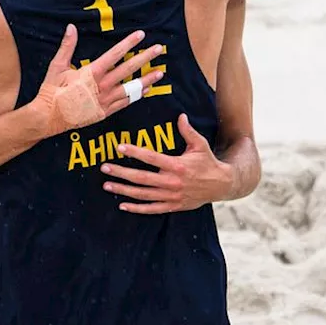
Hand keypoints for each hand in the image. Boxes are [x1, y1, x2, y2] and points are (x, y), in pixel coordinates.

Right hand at [33, 25, 166, 137]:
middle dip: (145, 58)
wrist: (47, 118)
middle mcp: (102, 86)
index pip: (115, 54)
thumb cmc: (51, 91)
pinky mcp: (105, 112)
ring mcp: (105, 101)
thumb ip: (67, 46)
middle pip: (129, 69)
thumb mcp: (57, 66)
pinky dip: (137, 96)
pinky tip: (146, 90)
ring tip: (160, 72)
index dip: (129, 43)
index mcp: (91, 73)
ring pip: (132, 88)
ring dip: (147, 80)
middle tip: (159, 49)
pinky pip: (125, 103)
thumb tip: (71, 27)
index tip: (141, 34)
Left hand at [101, 114, 233, 213]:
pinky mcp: (173, 206)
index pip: (152, 158)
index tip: (119, 147)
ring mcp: (171, 196)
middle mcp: (172, 182)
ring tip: (107, 185)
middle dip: (121, 173)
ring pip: (143, 194)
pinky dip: (137, 208)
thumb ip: (188, 131)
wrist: (220, 185)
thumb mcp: (200, 145)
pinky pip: (152, 209)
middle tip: (105, 168)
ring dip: (124, 190)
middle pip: (142, 178)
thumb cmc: (208, 162)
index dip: (135, 152)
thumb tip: (180, 116)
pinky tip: (122, 205)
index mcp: (178, 165)